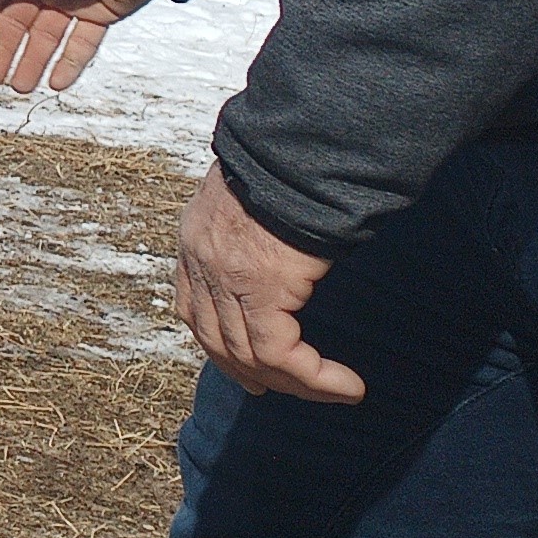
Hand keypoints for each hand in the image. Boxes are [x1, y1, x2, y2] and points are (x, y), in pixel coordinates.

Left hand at [176, 164, 358, 403]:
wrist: (301, 144)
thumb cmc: (296, 163)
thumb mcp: (261, 198)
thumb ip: (259, 229)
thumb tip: (285, 249)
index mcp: (196, 237)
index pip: (192, 307)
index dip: (217, 344)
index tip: (246, 369)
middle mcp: (201, 259)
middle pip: (214, 338)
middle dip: (248, 372)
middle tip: (279, 391)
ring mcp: (226, 275)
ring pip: (248, 354)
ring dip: (294, 383)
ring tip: (335, 392)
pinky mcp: (261, 287)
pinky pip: (279, 353)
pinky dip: (313, 377)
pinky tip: (346, 385)